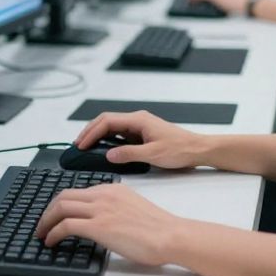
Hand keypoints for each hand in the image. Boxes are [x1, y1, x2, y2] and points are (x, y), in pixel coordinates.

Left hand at [35, 183, 185, 266]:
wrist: (169, 235)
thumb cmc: (158, 228)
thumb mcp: (133, 208)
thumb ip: (115, 208)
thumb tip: (103, 220)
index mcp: (112, 189)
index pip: (78, 191)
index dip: (61, 203)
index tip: (55, 215)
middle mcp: (104, 195)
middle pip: (64, 196)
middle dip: (48, 210)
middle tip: (42, 224)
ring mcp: (100, 209)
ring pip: (61, 207)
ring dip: (45, 221)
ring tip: (41, 233)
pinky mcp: (98, 226)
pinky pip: (65, 226)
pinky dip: (53, 233)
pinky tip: (50, 241)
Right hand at [73, 111, 207, 169]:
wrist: (197, 149)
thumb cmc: (180, 150)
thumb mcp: (153, 155)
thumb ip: (129, 154)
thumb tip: (108, 155)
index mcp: (138, 120)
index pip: (107, 122)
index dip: (91, 133)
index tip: (81, 145)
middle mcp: (137, 120)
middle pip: (106, 121)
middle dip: (90, 132)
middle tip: (77, 145)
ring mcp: (139, 126)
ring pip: (112, 127)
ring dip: (98, 135)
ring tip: (86, 147)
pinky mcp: (142, 134)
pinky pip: (120, 134)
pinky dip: (108, 140)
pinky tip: (103, 150)